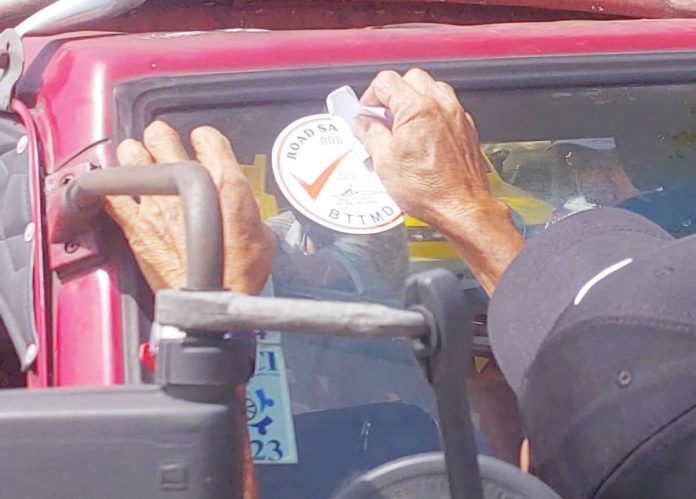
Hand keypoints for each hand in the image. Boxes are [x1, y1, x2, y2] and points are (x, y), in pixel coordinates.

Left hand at [105, 121, 274, 294]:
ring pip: (130, 154)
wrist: (213, 302)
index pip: (206, 135)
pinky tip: (121, 192)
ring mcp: (156, 203)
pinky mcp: (135, 226)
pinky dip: (113, 189)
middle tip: (167, 151)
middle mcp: (187, 186)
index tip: (203, 149)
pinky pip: (112, 193)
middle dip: (163, 140)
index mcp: (225, 182)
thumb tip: (239, 206)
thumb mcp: (262, 234)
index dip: (204, 140)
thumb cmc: (239, 275)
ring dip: (135, 157)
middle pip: (160, 135)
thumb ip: (247, 209)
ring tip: (142, 167)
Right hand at [353, 68, 496, 227]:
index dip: (370, 95)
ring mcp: (456, 116)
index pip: (386, 81)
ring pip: (432, 89)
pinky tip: (421, 135)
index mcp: (417, 108)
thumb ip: (369, 134)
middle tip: (381, 116)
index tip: (366, 111)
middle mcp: (440, 105)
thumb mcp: (384, 162)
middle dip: (392, 93)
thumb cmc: (430, 189)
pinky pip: (447, 108)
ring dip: (414, 100)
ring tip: (401, 124)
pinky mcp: (466, 129)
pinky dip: (431, 113)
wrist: (461, 207)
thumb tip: (362, 124)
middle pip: (411, 79)